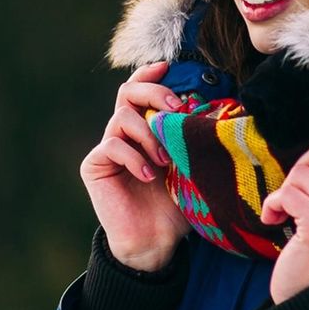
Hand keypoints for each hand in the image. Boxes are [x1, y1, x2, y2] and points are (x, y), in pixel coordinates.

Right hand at [80, 61, 191, 271]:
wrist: (155, 241)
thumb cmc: (177, 205)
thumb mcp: (191, 165)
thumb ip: (192, 138)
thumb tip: (213, 108)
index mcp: (145, 128)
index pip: (141, 89)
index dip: (151, 75)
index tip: (169, 68)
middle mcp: (124, 133)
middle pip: (128, 92)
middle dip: (153, 94)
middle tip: (175, 109)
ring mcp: (108, 148)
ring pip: (122, 117)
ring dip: (149, 134)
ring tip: (165, 160)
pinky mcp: (95, 166)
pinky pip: (111, 145)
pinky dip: (133, 157)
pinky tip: (148, 175)